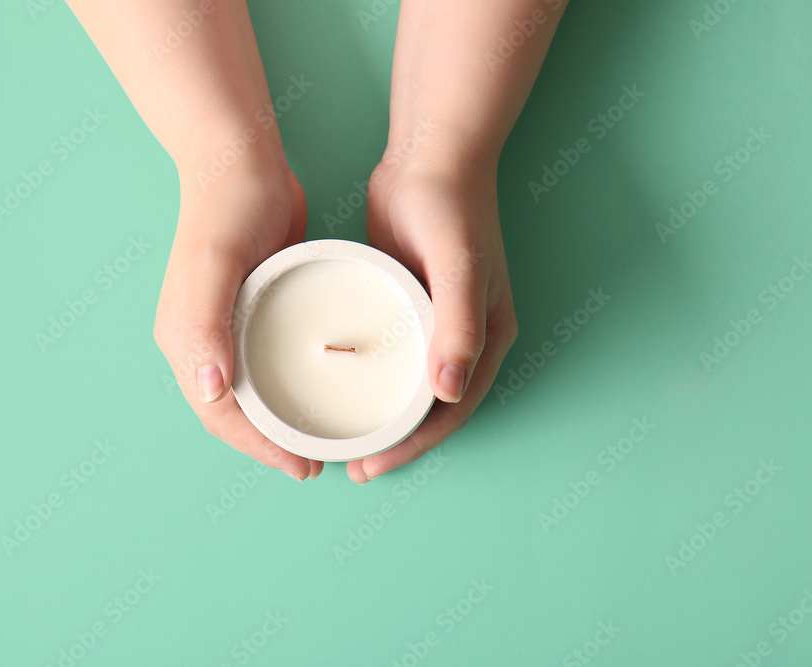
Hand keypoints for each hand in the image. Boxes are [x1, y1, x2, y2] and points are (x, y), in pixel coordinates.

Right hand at [154, 159, 323, 481]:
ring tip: (317, 438)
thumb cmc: (227, 208)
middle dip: (269, 444)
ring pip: (248, 392)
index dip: (257, 447)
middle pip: (231, 412)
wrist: (240, 161)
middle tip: (315, 462)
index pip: (217, 414)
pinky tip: (314, 390)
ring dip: (277, 421)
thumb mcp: (216, 263)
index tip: (301, 464)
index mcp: (183, 338)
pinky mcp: (248, 309)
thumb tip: (209, 391)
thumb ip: (204, 325)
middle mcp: (199, 340)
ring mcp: (223, 325)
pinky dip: (284, 387)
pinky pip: (263, 363)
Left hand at [347, 148, 518, 482]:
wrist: (431, 157)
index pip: (450, 411)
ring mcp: (432, 322)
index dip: (413, 445)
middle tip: (350, 463)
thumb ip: (458, 326)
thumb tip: (448, 391)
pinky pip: (386, 352)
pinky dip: (366, 375)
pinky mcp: (404, 303)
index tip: (372, 464)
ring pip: (404, 383)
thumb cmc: (452, 208)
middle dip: (392, 440)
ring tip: (338, 434)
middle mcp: (462, 338)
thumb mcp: (459, 266)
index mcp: (487, 339)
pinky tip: (334, 384)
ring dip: (378, 412)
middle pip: (427, 408)